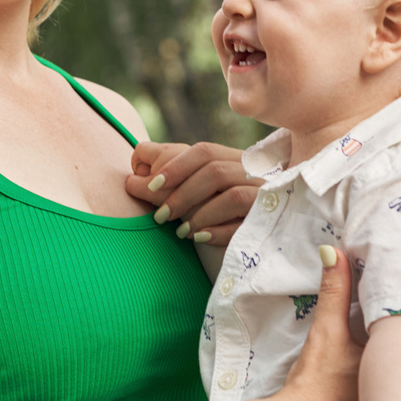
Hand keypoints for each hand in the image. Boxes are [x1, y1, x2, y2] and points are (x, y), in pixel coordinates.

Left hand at [128, 140, 257, 244]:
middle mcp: (251, 175)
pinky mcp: (268, 221)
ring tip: (181, 232)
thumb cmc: (219, 219)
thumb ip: (168, 184)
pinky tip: (200, 239)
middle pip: (214, 170)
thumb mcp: (194, 198)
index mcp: (232, 162)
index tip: (151, 185)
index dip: (174, 165)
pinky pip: (244, 221)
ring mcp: (264, 197)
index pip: (203, 151)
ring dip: (199, 213)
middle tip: (160, 216)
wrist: (260, 249)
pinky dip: (218, 230)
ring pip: (231, 194)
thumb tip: (131, 180)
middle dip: (182, 192)